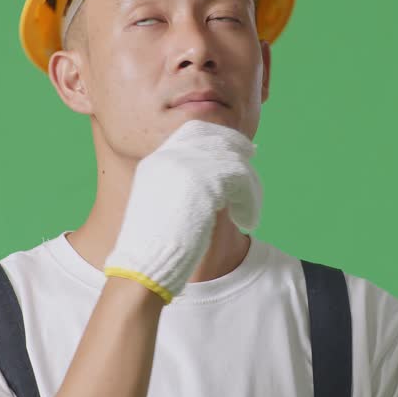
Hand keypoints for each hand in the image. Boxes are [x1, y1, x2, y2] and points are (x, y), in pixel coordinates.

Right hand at [103, 119, 262, 303]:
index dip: (220, 138)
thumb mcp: (164, 204)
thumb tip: (219, 177)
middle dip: (239, 151)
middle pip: (217, 139)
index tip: (239, 151)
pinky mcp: (205, 181)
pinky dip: (250, 202)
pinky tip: (246, 221)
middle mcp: (170, 157)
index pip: (194, 131)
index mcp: (157, 160)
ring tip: (248, 213)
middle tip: (253, 168)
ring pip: (235, 163)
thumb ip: (184, 184)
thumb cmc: (154, 247)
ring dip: (249, 188)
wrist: (144, 264)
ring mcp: (186, 166)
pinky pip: (242, 182)